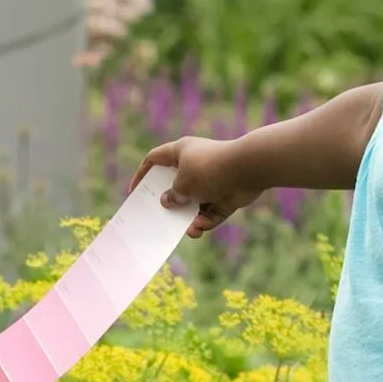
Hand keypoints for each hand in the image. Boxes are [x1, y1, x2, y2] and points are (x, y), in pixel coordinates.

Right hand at [137, 134, 260, 237]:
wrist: (248, 169)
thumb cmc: (209, 170)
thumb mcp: (182, 185)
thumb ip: (172, 195)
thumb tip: (167, 201)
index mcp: (181, 152)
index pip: (155, 159)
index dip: (142, 174)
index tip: (134, 191)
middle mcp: (195, 164)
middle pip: (176, 184)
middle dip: (170, 202)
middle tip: (160, 216)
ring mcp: (212, 180)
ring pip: (195, 202)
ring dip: (191, 217)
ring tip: (188, 230)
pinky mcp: (227, 194)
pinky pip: (212, 211)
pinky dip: (206, 220)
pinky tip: (200, 227)